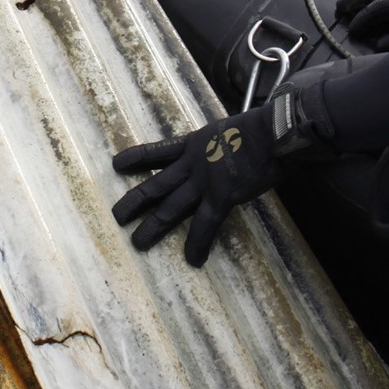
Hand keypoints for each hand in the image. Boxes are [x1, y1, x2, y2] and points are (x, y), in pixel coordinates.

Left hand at [112, 107, 278, 266]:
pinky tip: (193, 259)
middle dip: (136, 202)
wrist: (273, 132)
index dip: (136, 158)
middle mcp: (192, 163)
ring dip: (154, 226)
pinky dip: (199, 243)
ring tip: (138, 243)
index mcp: (194, 143)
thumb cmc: (262, 128)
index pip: (158, 151)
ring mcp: (204, 181)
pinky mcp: (221, 196)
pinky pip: (206, 225)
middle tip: (118, 216)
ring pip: (171, 207)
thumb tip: (227, 152)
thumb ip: (222, 144)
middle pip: (156, 185)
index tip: (116, 164)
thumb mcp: (230, 130)